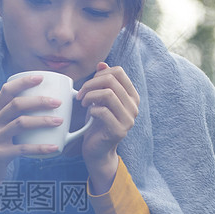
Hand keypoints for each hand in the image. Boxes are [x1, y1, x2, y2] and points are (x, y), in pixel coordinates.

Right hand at [0, 73, 65, 183]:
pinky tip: (54, 147)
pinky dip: (41, 147)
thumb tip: (47, 101)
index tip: (41, 77)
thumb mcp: (3, 126)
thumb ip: (17, 114)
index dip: (23, 82)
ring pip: (21, 123)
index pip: (7, 90)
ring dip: (42, 121)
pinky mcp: (0, 153)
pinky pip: (23, 149)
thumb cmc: (2, 144)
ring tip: (59, 121)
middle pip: (16, 105)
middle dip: (39, 101)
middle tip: (57, 102)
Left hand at [76, 63, 139, 190]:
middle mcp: (134, 106)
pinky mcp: (119, 130)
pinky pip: (103, 111)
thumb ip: (102, 82)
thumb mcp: (98, 99)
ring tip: (83, 103)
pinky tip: (89, 114)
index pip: (118, 72)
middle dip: (90, 84)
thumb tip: (101, 63)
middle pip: (111, 81)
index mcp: (131, 95)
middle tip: (80, 95)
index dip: (99, 74)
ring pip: (108, 94)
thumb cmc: (96, 122)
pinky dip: (92, 110)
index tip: (88, 85)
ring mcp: (129, 119)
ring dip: (90, 96)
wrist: (97, 150)